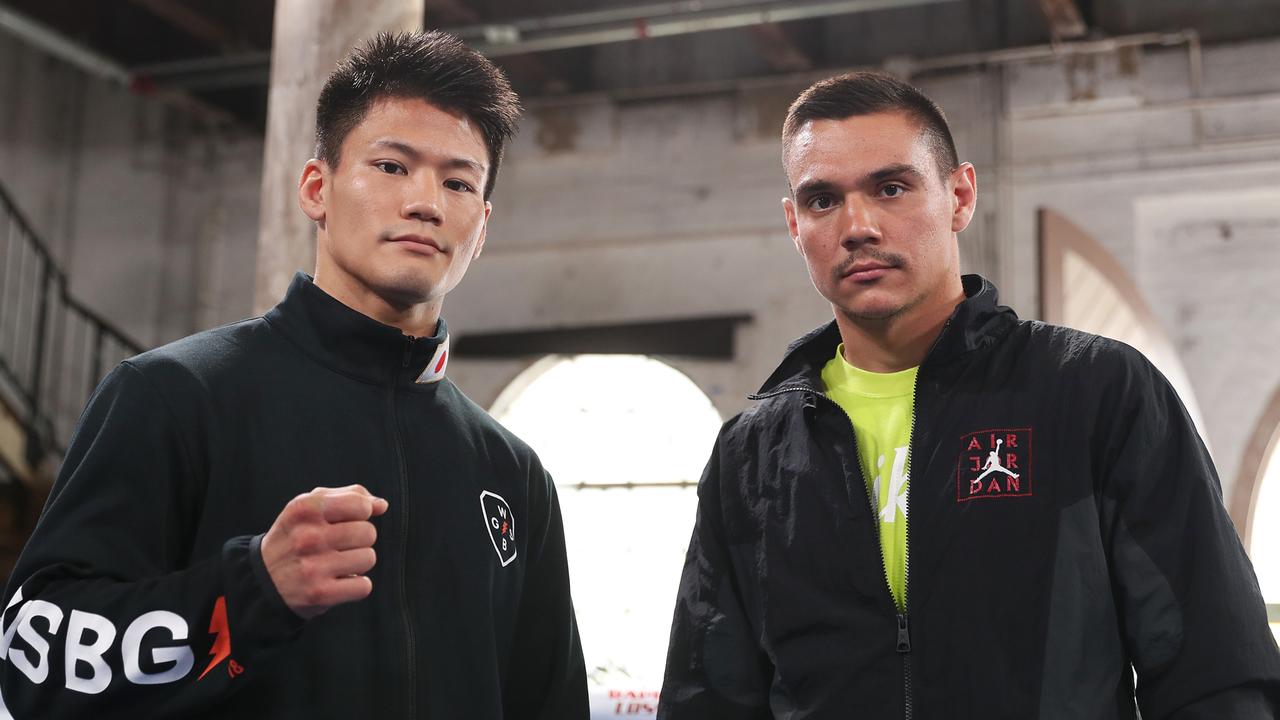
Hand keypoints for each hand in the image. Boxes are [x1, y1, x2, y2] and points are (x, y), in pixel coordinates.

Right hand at [260, 484, 388, 618]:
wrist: (262, 579)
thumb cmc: (294, 537)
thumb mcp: (310, 506)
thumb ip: (348, 496)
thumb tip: (381, 504)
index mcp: (305, 509)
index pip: (360, 505)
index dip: (361, 513)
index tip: (346, 520)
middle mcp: (308, 537)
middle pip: (368, 533)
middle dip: (359, 539)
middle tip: (339, 545)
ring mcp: (313, 567)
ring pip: (369, 558)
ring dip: (358, 562)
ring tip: (337, 563)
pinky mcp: (320, 594)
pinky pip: (363, 586)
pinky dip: (356, 585)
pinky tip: (338, 581)